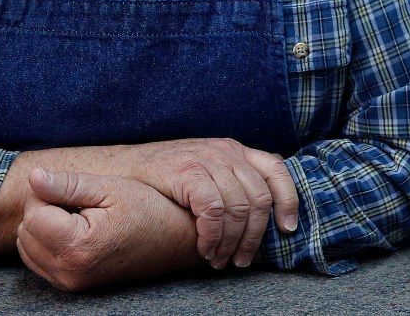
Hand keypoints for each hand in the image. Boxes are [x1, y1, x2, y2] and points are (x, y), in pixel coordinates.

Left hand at [17, 167, 199, 291]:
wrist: (175, 242)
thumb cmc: (148, 210)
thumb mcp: (110, 188)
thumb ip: (67, 183)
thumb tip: (32, 176)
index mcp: (78, 246)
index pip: (33, 212)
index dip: (51, 193)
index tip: (79, 192)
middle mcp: (69, 271)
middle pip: (26, 229)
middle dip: (45, 210)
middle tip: (81, 204)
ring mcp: (69, 282)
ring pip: (26, 246)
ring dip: (44, 227)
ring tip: (80, 218)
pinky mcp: (70, 286)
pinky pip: (37, 260)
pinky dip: (48, 242)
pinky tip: (76, 232)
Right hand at [115, 138, 298, 269]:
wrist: (121, 170)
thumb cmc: (165, 179)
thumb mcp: (205, 173)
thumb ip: (230, 184)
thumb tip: (260, 220)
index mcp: (235, 150)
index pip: (276, 170)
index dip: (288, 200)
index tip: (287, 229)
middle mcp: (226, 151)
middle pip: (259, 198)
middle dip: (254, 236)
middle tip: (241, 260)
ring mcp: (207, 159)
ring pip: (238, 209)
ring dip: (231, 243)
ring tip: (219, 260)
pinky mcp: (188, 171)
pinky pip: (213, 211)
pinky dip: (213, 236)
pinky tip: (204, 248)